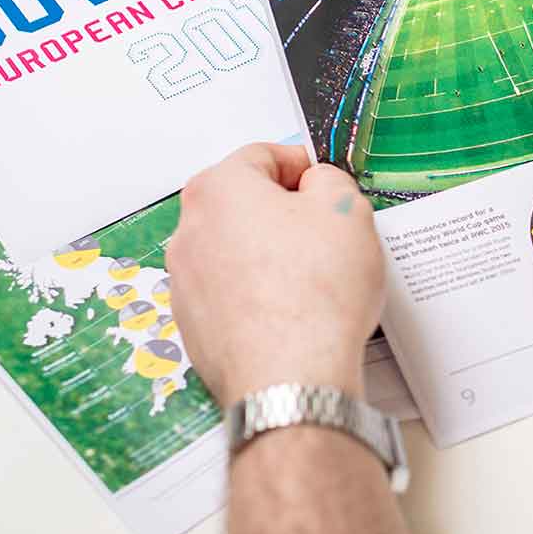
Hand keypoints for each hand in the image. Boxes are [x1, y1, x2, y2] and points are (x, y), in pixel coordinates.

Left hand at [168, 143, 383, 405]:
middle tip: (324, 231)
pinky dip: (256, 293)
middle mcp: (190, 230)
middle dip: (282, 211)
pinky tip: (291, 310)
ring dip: (268, 254)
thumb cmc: (314, 296)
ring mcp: (185, 281)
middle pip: (242, 203)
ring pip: (234, 249)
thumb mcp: (347, 209)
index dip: (301, 165)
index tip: (322, 181)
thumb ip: (329, 180)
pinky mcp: (193, 324)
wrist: (291, 378)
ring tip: (312, 277)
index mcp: (219, 189)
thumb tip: (317, 185)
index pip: (262, 155)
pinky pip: (228, 292)